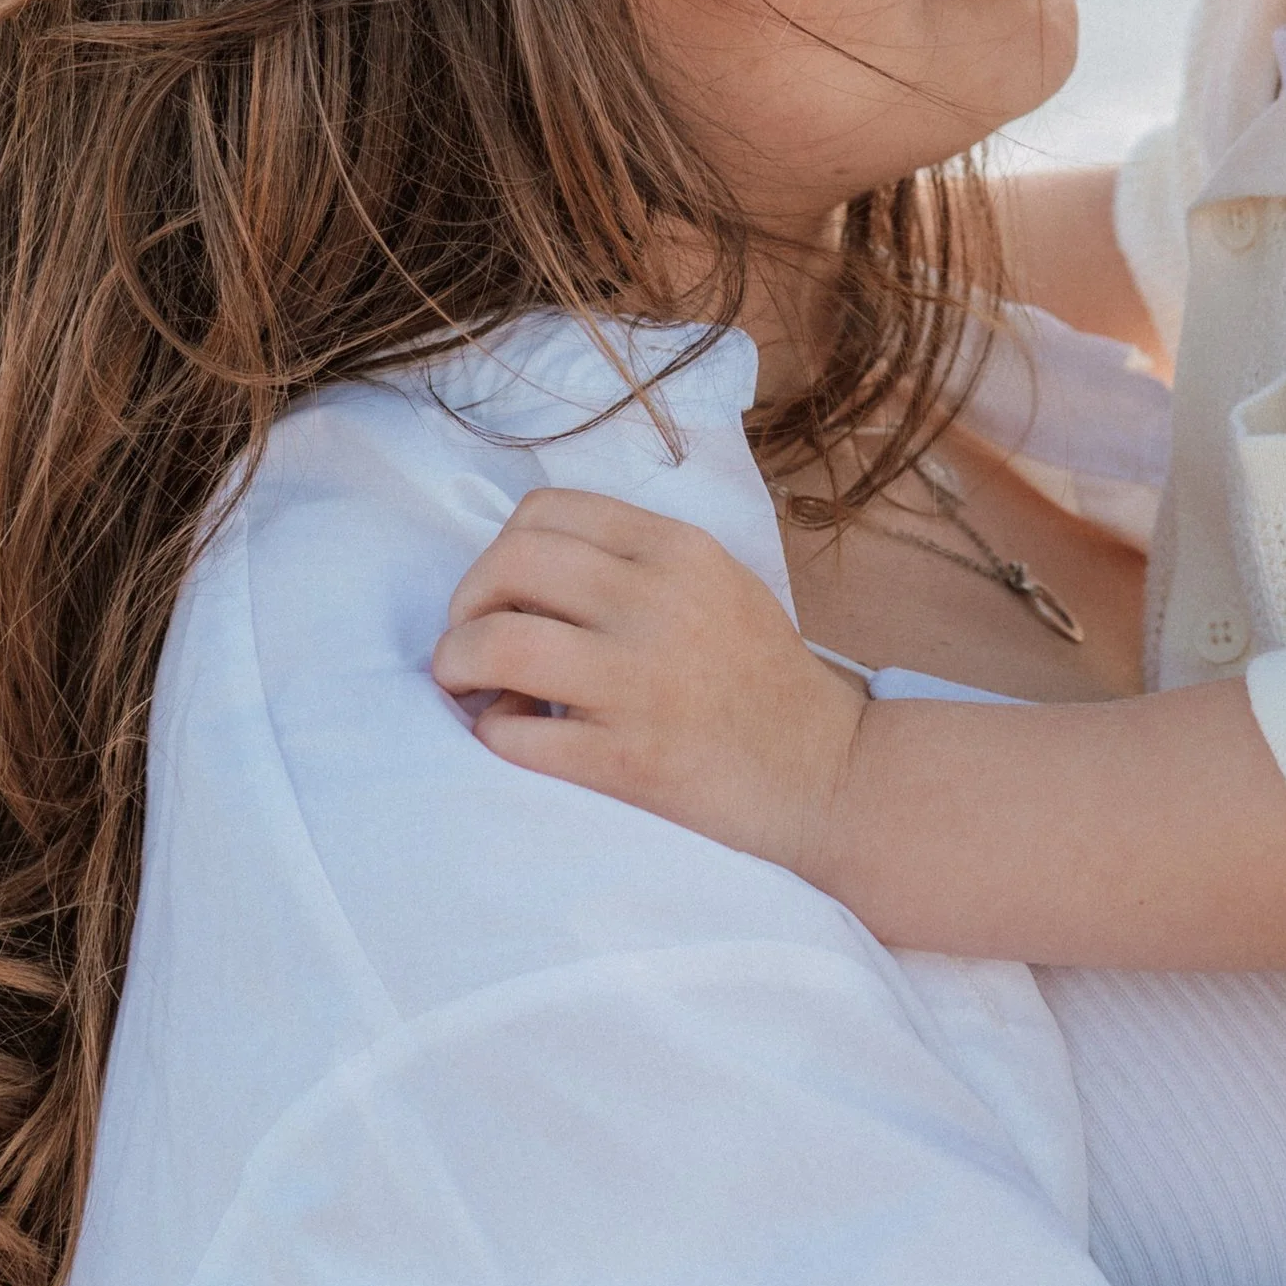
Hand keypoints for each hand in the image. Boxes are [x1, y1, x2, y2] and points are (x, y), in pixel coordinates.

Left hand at [431, 489, 868, 876]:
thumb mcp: (715, 584)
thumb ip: (634, 563)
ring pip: (495, 645)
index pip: (545, 510)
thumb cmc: (761, 679)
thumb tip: (522, 573)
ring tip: (469, 688)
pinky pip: (513, 736)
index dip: (500, 549)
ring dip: (458, 666)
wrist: (827, 774)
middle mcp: (658, 603)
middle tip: (470, 642)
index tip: (503, 593)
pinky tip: (514, 737)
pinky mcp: (626, 759)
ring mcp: (640, 682)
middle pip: (509, 563)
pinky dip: (493, 735)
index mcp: (679, 550)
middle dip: (465, 603)